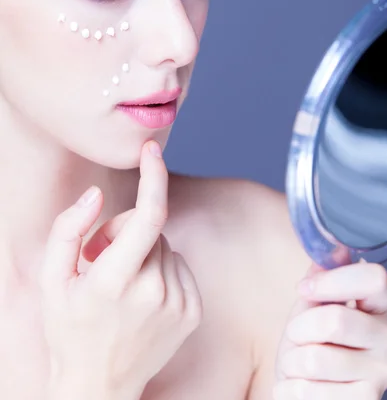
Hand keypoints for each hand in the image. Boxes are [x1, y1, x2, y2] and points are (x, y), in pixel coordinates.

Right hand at [39, 141, 201, 397]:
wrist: (99, 387)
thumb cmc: (70, 328)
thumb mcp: (52, 280)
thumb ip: (68, 230)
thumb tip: (96, 195)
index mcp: (116, 281)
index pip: (150, 214)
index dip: (153, 175)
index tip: (151, 150)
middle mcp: (154, 292)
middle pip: (152, 227)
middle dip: (128, 229)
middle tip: (102, 257)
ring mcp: (178, 304)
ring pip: (167, 246)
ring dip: (145, 251)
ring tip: (121, 283)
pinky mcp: (193, 312)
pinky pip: (180, 265)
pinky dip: (162, 269)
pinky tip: (143, 296)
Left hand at [274, 260, 386, 399]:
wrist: (309, 387)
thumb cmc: (312, 339)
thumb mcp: (313, 303)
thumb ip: (322, 276)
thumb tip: (334, 248)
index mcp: (382, 304)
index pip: (374, 278)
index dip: (332, 280)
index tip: (304, 288)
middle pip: (335, 320)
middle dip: (299, 328)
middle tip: (297, 335)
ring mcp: (383, 373)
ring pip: (314, 358)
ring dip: (292, 360)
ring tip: (299, 362)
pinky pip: (307, 390)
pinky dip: (291, 386)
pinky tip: (303, 384)